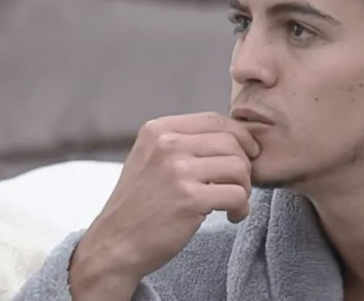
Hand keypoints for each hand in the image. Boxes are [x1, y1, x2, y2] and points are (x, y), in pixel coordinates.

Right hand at [68, 112, 259, 299]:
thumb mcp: (150, 159)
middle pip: (231, 142)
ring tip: (234, 202)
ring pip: (239, 167)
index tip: (248, 152)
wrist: (115, 244)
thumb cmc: (139, 205)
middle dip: (245, 165)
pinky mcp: (190, 199)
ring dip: (245, 187)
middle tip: (238, 185)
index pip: (215, 119)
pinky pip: (237, 194)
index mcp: (158, 130)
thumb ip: (182, 143)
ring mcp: (178, 171)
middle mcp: (167, 144)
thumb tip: (232, 136)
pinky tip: (231, 215)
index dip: (240, 135)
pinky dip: (241, 207)